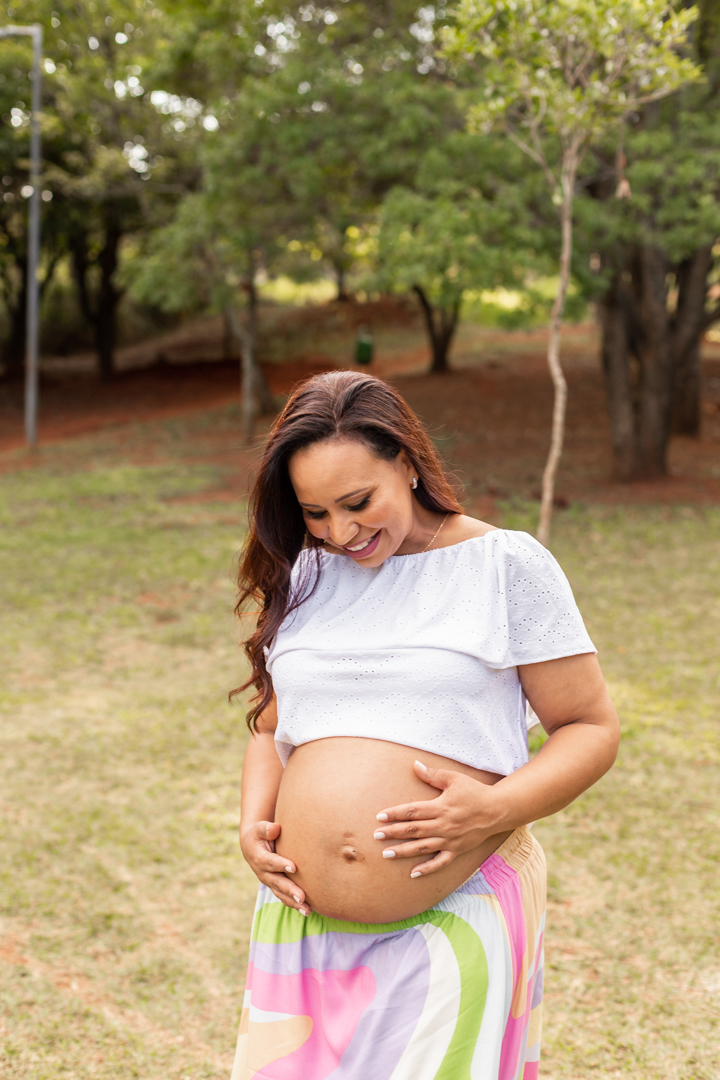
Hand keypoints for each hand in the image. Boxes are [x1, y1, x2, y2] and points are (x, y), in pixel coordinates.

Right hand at [240, 820, 310, 915]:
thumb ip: (266, 829)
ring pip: (281, 894)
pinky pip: (284, 898)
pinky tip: (307, 911)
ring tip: (307, 910)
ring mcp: (270, 882)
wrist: (252, 847)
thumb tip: (275, 828)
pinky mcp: (276, 887)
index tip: (294, 867)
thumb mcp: (260, 829)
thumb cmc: (260, 834)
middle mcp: (263, 873)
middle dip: (289, 890)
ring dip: (294, 903)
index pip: (270, 862)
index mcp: (259, 858)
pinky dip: (295, 905)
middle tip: (302, 897)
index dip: (281, 864)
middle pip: (277, 883)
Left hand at [372, 761, 504, 877]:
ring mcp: (449, 840)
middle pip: (413, 830)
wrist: (497, 810)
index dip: (395, 814)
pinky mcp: (456, 850)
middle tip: (376, 835)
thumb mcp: (454, 778)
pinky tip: (413, 874)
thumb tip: (414, 765)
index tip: (380, 817)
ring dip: (404, 851)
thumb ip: (433, 774)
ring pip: (422, 847)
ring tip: (386, 854)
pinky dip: (427, 869)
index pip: (412, 811)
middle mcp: (443, 825)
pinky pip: (440, 862)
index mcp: (440, 807)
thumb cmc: (474, 792)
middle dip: (393, 832)